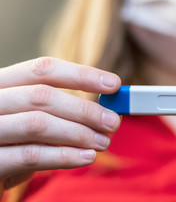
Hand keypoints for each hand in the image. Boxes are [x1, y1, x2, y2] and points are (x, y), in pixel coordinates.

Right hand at [0, 57, 120, 194]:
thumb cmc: (13, 143)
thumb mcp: (31, 119)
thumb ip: (60, 112)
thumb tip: (105, 111)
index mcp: (3, 85)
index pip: (43, 69)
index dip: (81, 75)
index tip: (114, 84)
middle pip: (42, 96)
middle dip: (85, 110)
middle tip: (113, 122)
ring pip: (38, 124)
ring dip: (79, 134)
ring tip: (103, 142)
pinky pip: (31, 156)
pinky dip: (65, 156)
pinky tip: (87, 157)